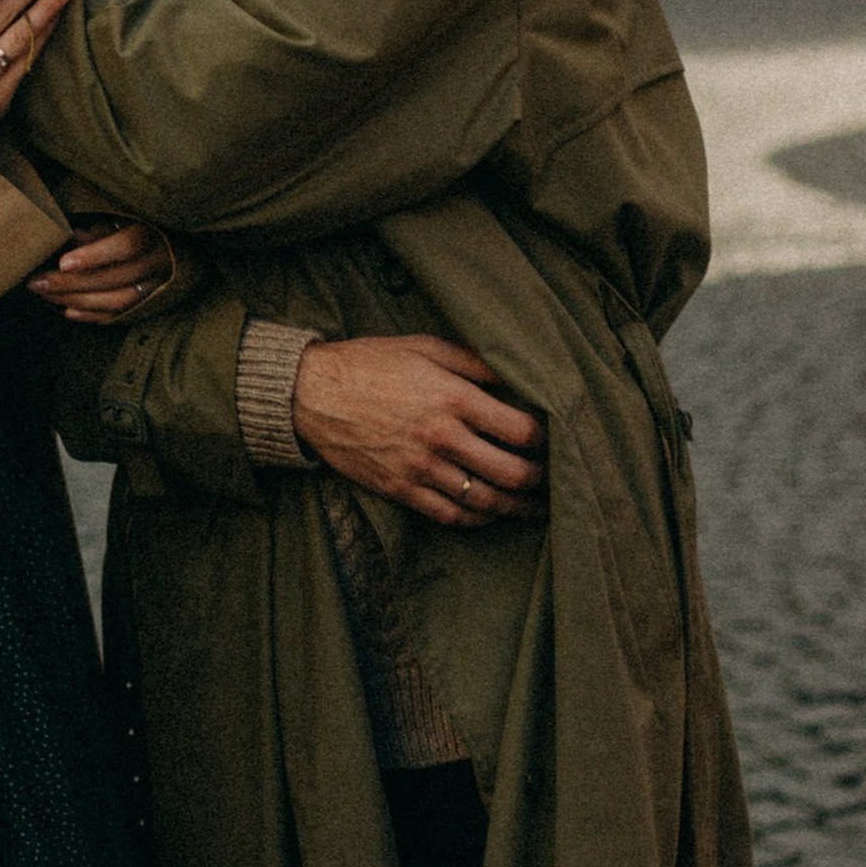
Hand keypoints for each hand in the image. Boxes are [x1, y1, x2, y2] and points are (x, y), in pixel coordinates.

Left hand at [27, 215, 180, 325]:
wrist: (185, 241)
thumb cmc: (146, 220)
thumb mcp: (128, 213)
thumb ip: (103, 226)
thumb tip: (74, 237)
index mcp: (154, 233)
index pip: (126, 246)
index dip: (95, 256)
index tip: (63, 262)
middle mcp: (160, 262)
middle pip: (115, 278)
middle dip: (72, 283)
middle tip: (37, 282)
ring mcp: (158, 286)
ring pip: (118, 301)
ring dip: (78, 300)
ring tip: (45, 296)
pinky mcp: (153, 302)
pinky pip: (122, 314)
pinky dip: (94, 315)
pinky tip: (67, 311)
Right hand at [292, 334, 544, 527]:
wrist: (310, 395)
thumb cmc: (369, 364)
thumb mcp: (424, 347)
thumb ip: (475, 363)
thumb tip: (519, 378)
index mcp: (450, 397)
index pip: (520, 430)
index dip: (547, 439)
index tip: (555, 439)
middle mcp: (439, 437)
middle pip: (511, 473)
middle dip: (541, 480)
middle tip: (555, 478)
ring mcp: (419, 468)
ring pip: (485, 502)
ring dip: (518, 508)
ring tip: (536, 507)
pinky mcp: (400, 489)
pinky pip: (450, 516)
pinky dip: (478, 519)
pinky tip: (492, 513)